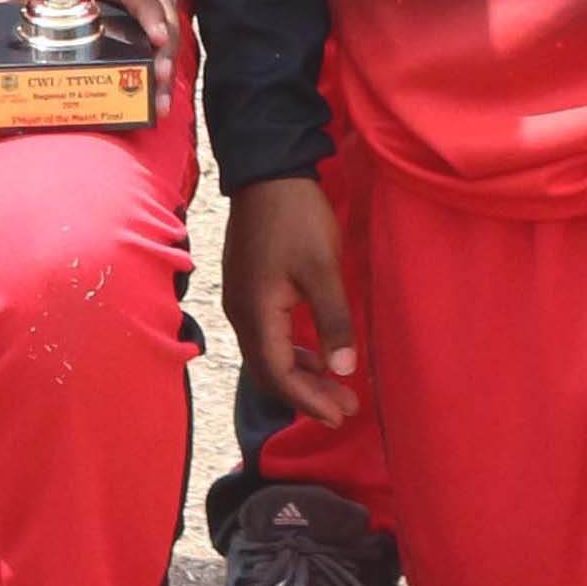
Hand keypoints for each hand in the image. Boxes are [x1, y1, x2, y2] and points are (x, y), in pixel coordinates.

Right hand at [222, 173, 358, 421]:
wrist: (267, 171)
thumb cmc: (297, 218)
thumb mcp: (324, 268)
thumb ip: (334, 320)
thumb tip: (344, 369)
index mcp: (257, 312)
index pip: (278, 374)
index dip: (309, 399)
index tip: (341, 414)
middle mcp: (240, 312)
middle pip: (268, 371)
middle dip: (306, 394)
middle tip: (346, 408)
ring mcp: (240, 299)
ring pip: (266, 354)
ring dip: (300, 374)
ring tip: (336, 386)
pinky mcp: (246, 287)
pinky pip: (266, 335)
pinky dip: (291, 352)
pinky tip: (314, 352)